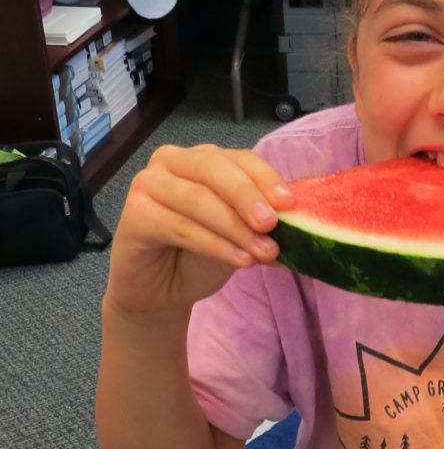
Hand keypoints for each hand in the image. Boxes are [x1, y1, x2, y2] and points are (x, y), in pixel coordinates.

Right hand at [105, 143, 293, 318]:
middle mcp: (172, 162)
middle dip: (248, 197)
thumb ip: (264, 229)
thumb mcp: (241, 239)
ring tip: (262, 253)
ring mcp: (149, 184)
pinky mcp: (134, 214)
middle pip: (215, 169)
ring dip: (235, 228)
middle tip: (272, 225)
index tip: (289, 204)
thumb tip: (303, 229)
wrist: (160, 291)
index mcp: (203, 159)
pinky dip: (213, 244)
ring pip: (199, 200)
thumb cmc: (199, 256)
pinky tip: (238, 260)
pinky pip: (179, 226)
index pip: (239, 158)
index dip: (265, 178)